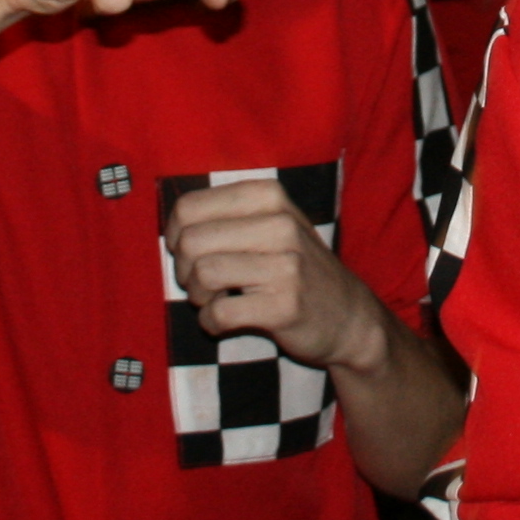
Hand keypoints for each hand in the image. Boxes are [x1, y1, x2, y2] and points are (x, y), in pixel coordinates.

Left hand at [163, 178, 386, 373]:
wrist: (349, 317)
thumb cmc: (296, 268)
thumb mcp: (272, 225)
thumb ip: (226, 217)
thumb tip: (170, 227)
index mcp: (269, 196)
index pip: (189, 207)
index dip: (175, 235)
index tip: (189, 253)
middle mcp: (279, 224)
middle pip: (191, 242)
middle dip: (184, 269)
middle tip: (201, 284)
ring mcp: (286, 265)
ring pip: (203, 274)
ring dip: (198, 296)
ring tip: (214, 301)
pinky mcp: (284, 306)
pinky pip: (219, 313)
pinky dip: (210, 322)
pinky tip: (223, 322)